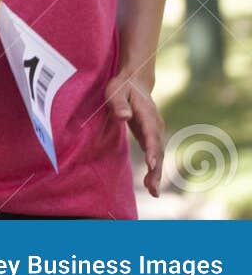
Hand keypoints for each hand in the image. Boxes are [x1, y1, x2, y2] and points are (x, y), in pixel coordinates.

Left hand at [107, 72, 164, 196]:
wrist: (135, 82)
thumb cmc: (122, 87)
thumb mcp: (116, 90)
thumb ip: (119, 103)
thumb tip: (124, 117)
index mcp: (147, 114)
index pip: (151, 133)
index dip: (151, 148)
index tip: (151, 163)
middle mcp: (156, 125)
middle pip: (158, 149)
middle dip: (156, 169)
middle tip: (152, 188)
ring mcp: (155, 132)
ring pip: (158, 155)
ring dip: (156, 173)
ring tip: (153, 192)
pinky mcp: (151, 137)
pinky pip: (155, 155)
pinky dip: (154, 169)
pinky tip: (150, 184)